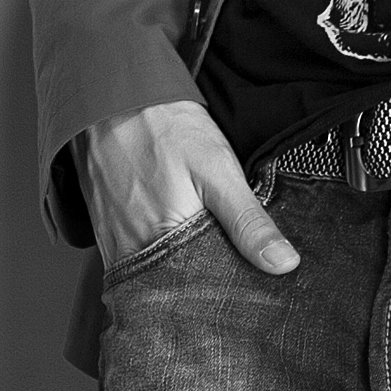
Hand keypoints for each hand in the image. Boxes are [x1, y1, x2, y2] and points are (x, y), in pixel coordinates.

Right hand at [77, 99, 298, 274]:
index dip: (231, 291)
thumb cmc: (164, 129)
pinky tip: (184, 239)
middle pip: (178, 288)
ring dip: (186, 270)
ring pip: (159, 275)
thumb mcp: (219, 171)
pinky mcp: (107, 234)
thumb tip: (282, 264)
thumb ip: (248, 222)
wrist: (113, 98)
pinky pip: (140, 259)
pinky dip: (164, 255)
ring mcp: (114, 245)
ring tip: (214, 256)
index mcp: (161, 245)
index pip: (202, 292)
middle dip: (208, 285)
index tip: (257, 291)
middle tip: (240, 274)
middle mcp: (130, 255)